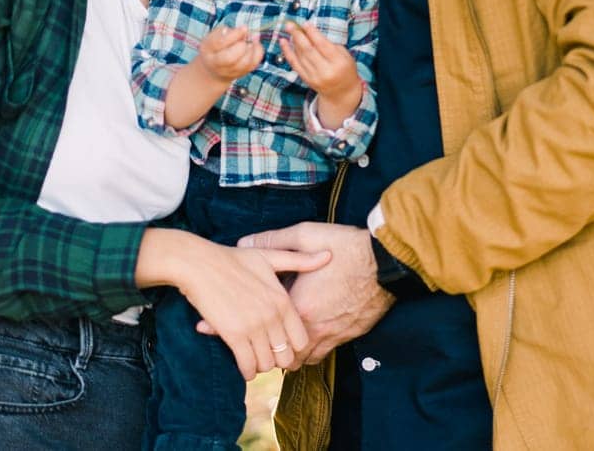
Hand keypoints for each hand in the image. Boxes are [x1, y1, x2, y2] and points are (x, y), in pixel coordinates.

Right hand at [172, 235, 331, 378]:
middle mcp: (272, 316)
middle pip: (286, 356)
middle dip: (277, 359)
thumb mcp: (268, 257)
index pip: (301, 340)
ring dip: (261, 365)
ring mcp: (253, 327)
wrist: (198, 264)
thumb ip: (299, 261)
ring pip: (268, 364)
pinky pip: (247, 366)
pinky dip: (246, 370)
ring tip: (254, 358)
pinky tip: (243, 365)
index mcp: (282, 300)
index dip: (293, 348)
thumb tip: (329, 256)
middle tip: (267, 355)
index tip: (281, 346)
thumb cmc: (231, 259)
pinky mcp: (233, 335)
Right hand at [197, 25, 262, 82]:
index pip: (220, 43)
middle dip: (242, 45)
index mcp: (208, 50)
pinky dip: (257, 52)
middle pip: (230, 58)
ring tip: (250, 40)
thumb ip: (225, 31)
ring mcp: (230, 71)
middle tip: (245, 37)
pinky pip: (254, 63)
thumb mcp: (214, 35)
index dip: (235, 34)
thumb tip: (242, 31)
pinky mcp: (242, 73)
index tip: (244, 28)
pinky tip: (255, 44)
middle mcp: (217, 64)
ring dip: (251, 48)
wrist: (214, 69)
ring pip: (244, 63)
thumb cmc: (215, 47)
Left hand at [197, 222, 392, 365]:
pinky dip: (305, 353)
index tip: (207, 326)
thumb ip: (273, 242)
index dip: (229, 326)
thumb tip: (245, 243)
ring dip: (281, 353)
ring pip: (297, 359)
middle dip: (256, 346)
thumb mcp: (306, 235)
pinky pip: (318, 356)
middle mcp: (311, 326)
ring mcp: (329, 335)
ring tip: (267, 344)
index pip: (255, 322)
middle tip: (239, 339)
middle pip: (274, 350)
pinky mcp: (344, 337)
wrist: (386, 263)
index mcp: (296, 304)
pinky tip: (298, 342)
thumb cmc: (346, 248)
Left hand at [278, 21, 361, 119]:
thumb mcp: (344, 54)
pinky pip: (294, 64)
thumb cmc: (344, 68)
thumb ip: (329, 43)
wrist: (341, 91)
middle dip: (298, 36)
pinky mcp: (306, 80)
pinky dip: (287, 52)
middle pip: (309, 50)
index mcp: (338, 63)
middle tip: (290, 25)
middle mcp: (326, 71)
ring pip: (300, 56)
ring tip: (289, 29)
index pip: (323, 45)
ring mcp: (315, 77)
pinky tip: (283, 42)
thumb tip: (310, 30)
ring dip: (293, 41)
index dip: (313, 33)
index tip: (305, 23)